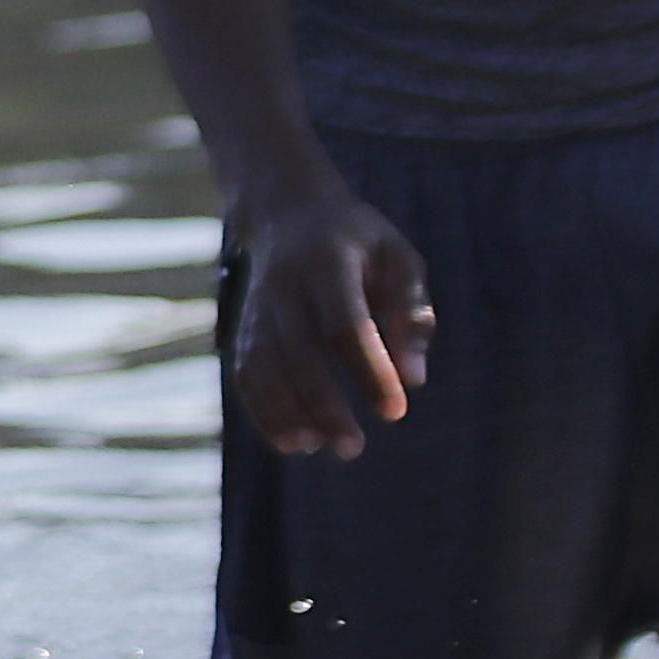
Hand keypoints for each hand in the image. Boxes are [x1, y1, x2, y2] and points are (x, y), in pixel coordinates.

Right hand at [228, 173, 433, 457]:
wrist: (287, 211)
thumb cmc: (358, 242)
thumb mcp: (397, 258)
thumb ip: (409, 312)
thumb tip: (415, 379)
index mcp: (327, 264)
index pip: (345, 326)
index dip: (368, 371)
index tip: (395, 412)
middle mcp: (283, 287)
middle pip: (297, 353)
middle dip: (322, 404)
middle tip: (352, 448)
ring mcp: (256, 307)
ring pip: (262, 366)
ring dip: (284, 413)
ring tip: (317, 448)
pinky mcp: (244, 327)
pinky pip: (245, 372)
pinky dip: (262, 410)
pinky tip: (291, 442)